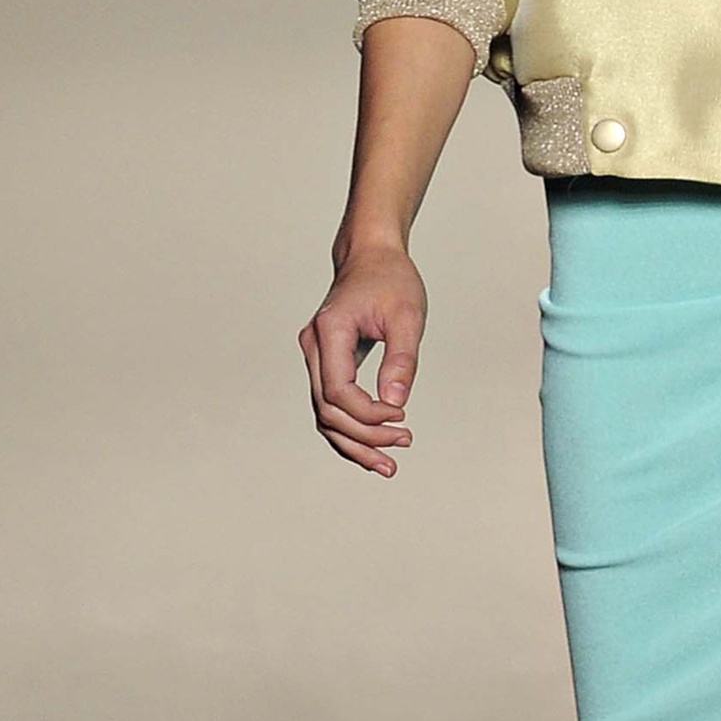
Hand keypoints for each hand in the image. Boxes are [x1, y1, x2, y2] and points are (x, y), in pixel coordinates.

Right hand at [299, 241, 426, 477]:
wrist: (372, 256)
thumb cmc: (392, 280)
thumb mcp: (407, 316)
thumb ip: (402, 359)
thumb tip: (395, 404)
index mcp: (329, 332)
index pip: (337, 391)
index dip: (368, 414)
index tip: (402, 417)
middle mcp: (313, 346)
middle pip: (327, 409)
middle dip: (364, 436)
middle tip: (403, 444)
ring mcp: (315, 356)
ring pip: (324, 414)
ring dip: (354, 443)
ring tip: (388, 464)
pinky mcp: (324, 363)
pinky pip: (330, 405)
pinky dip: (350, 429)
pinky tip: (374, 448)